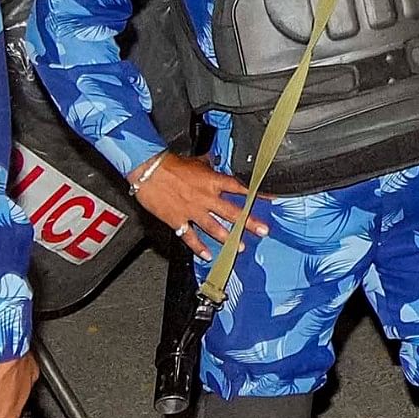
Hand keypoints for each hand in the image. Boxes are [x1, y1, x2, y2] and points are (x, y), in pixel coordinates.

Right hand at [134, 153, 265, 259]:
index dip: (256, 194)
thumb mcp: (196, 162)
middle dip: (249, 222)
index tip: (269, 200)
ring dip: (229, 238)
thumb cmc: (170, 164)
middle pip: (232, 212)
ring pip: (215, 227)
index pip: (240, 188)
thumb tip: (215, 163)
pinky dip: (198, 247)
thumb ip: (209, 166)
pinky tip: (207, 255)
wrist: (148, 171)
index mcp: (212, 181)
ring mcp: (192, 211)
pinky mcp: (177, 221)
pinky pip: (190, 237)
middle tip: (263, 231)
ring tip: (240, 247)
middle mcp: (206, 198)